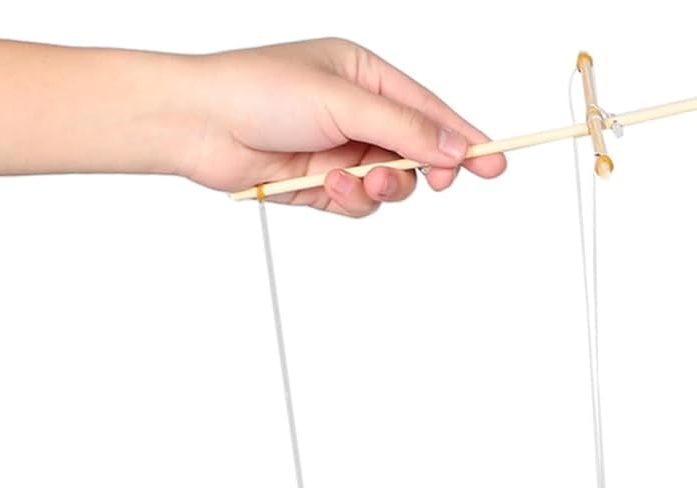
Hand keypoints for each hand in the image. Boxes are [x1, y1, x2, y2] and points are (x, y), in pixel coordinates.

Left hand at [176, 38, 506, 215]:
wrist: (201, 126)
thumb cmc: (259, 91)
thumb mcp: (345, 101)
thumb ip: (405, 128)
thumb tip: (455, 147)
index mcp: (366, 75)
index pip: (430, 109)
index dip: (464, 138)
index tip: (495, 162)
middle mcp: (355, 113)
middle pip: (415, 153)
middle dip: (420, 169)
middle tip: (432, 181)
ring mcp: (337, 151)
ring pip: (387, 185)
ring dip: (377, 187)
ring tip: (353, 178)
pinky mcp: (317, 186)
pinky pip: (354, 203)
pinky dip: (346, 199)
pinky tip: (321, 184)